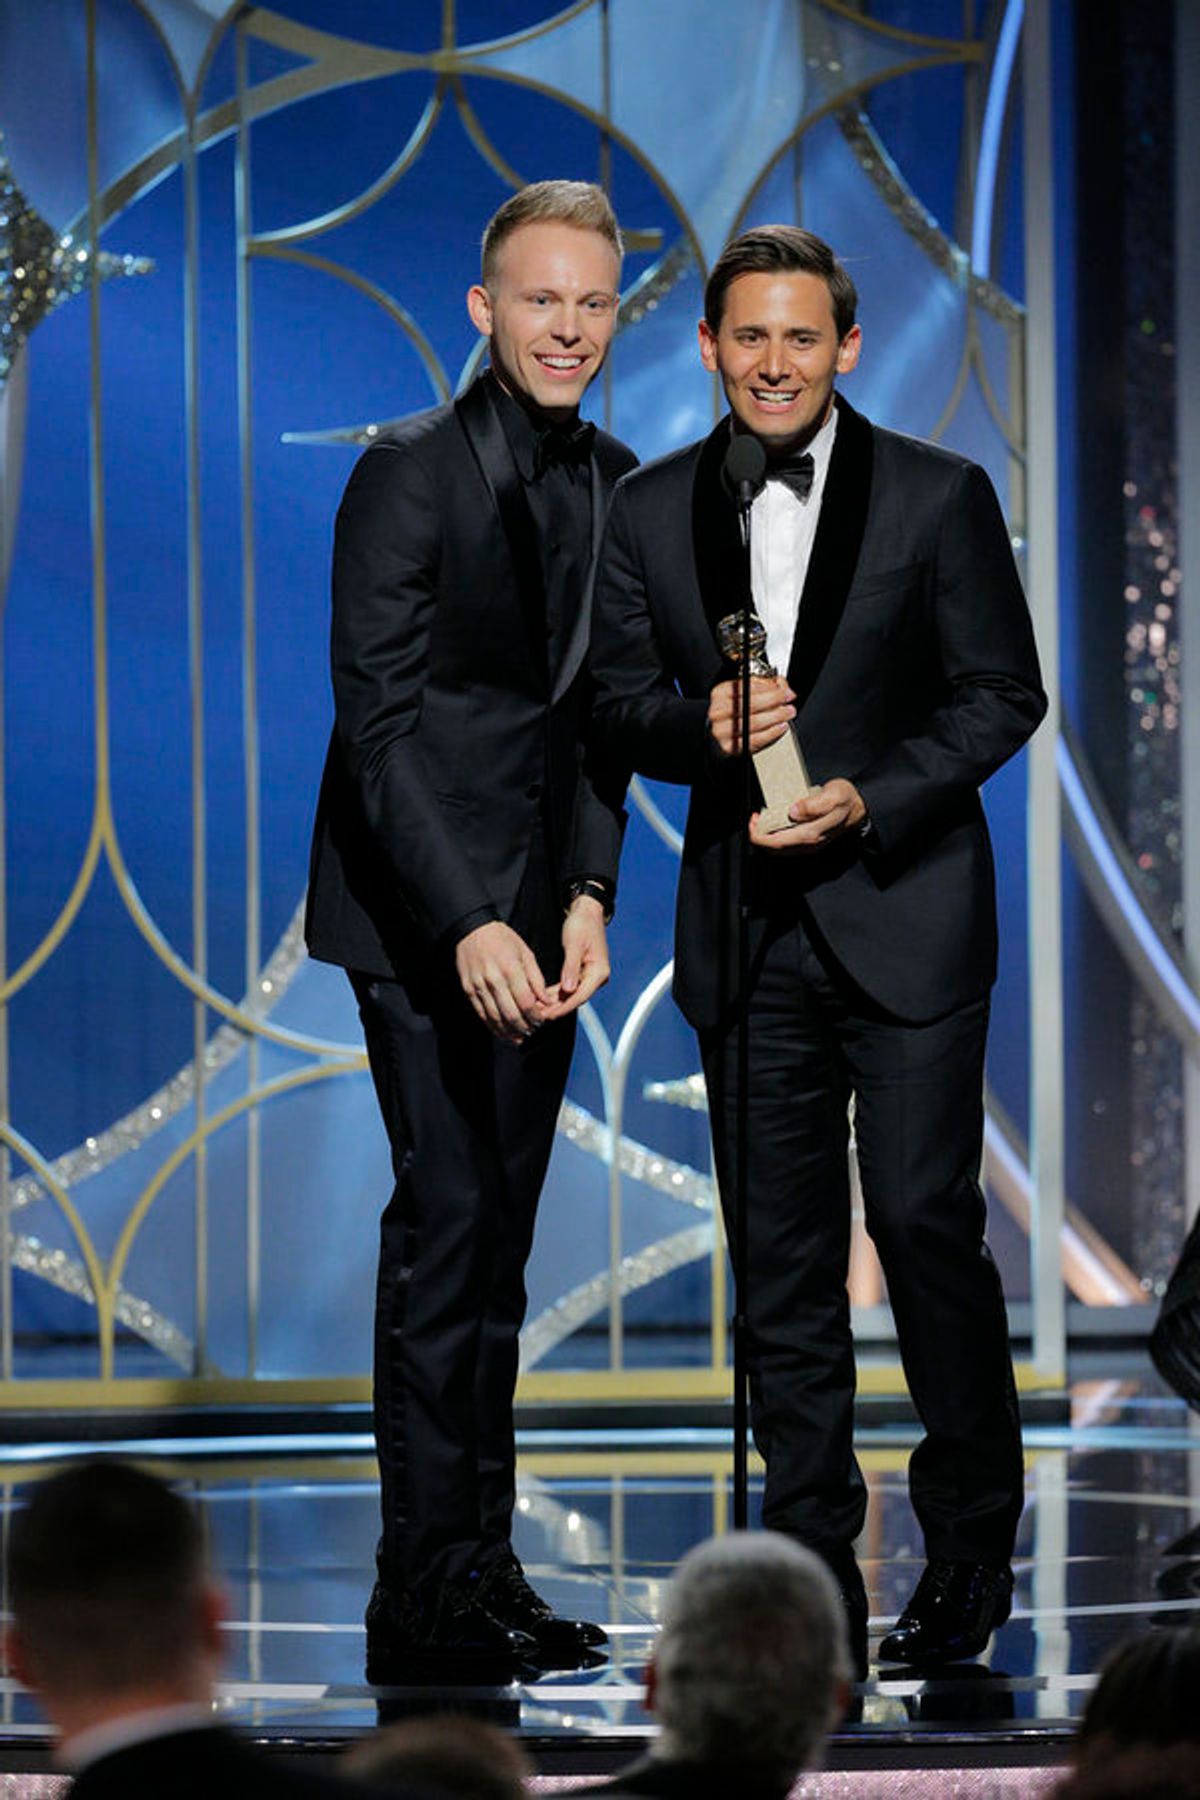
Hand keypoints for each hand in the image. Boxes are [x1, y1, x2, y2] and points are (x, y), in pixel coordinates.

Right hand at [455, 921, 548, 1043]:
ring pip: (495, 1018)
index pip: (526, 1002)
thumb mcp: (525, 953)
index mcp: (511, 969)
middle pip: (511, 1014)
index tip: (541, 1021)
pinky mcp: (468, 990)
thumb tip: (546, 1001)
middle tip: (532, 1031)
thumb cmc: (503, 939)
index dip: (535, 1016)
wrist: (471, 930)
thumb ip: (536, 978)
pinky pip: (481, 1014)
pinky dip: (493, 1026)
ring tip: (520, 1036)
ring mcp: (479, 986)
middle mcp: (494, 980)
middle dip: (524, 1027)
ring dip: (509, 1031)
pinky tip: (502, 1032)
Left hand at [541, 896, 609, 1020]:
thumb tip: (568, 989)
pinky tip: (543, 998)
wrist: (587, 913)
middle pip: (575, 999)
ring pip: (571, 995)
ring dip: (555, 1002)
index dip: (563, 1007)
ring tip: (537, 1008)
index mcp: (599, 972)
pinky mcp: (582, 974)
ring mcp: (590, 976)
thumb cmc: (582, 925)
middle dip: (556, 1008)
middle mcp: (597, 978)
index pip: (580, 996)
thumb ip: (571, 967)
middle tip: (537, 1015)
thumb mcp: (574, 944)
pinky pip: (569, 988)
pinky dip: (556, 993)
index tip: (547, 1014)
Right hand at [708, 676, 794, 756]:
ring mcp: (722, 730)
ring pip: (753, 722)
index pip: (745, 687)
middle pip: (748, 705)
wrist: (725, 733)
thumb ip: (765, 685)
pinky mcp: (730, 746)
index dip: (768, 688)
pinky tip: (780, 727)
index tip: (784, 691)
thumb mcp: (749, 692)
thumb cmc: (739, 711)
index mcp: (721, 693)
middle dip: (773, 701)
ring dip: (775, 717)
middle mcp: (718, 711)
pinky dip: (771, 733)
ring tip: (787, 713)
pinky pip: (754, 740)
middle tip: (788, 701)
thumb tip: (781, 685)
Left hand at [748, 778, 866, 851]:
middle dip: (759, 836)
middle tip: (754, 818)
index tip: (753, 821)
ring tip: (761, 819)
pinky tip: (774, 823)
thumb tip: (793, 811)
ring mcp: (810, 845)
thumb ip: (813, 804)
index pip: (777, 843)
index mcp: (811, 834)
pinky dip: (775, 836)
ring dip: (767, 837)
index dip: (759, 835)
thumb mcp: (833, 795)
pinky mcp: (810, 841)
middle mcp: (809, 844)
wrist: (861, 806)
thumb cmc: (846, 799)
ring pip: (780, 849)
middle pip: (775, 849)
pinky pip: (787, 845)